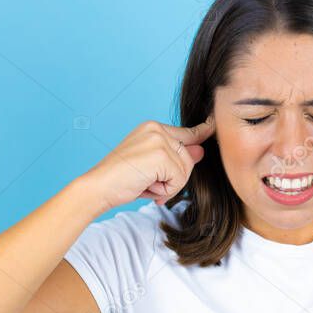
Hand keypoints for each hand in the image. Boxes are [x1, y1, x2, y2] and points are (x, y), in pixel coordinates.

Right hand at [83, 116, 214, 209]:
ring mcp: (159, 140)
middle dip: (173, 179)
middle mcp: (157, 129)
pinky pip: (179, 179)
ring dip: (169, 186)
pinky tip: (147, 186)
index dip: (203, 131)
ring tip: (145, 184)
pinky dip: (166, 190)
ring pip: (185, 170)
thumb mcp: (151, 167)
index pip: (187, 132)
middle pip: (189, 158)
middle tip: (148, 183)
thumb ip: (176, 158)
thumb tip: (201, 151)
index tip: (214, 123)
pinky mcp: (161, 154)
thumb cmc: (120, 180)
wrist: (98, 187)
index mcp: (152, 128)